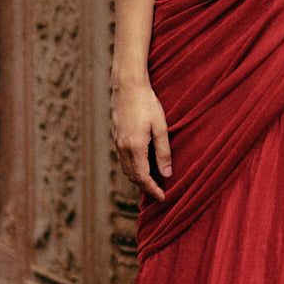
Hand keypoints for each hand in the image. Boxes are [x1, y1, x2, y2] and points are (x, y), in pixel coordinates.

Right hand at [112, 78, 170, 200]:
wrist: (128, 86)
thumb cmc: (147, 103)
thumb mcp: (161, 127)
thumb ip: (163, 152)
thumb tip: (167, 174)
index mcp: (135, 147)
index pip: (143, 177)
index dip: (153, 190)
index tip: (163, 197)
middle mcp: (123, 147)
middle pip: (132, 176)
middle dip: (145, 187)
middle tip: (159, 193)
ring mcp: (117, 142)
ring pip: (126, 168)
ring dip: (138, 178)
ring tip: (152, 182)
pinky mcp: (116, 136)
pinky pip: (122, 159)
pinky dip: (132, 168)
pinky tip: (141, 165)